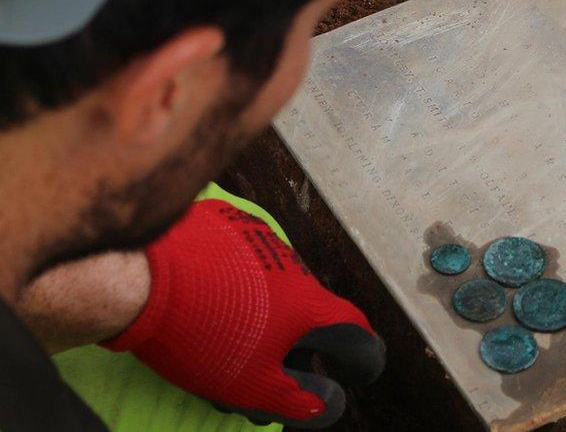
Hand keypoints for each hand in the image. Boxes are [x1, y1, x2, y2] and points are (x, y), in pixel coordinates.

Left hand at [102, 199, 384, 427]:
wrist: (140, 277)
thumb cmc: (202, 336)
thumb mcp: (249, 384)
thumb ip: (293, 397)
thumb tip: (326, 405)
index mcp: (307, 303)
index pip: (354, 327)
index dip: (362, 353)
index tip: (357, 369)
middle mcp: (292, 265)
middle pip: (306, 307)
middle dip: (295, 339)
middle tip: (269, 365)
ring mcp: (258, 239)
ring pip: (272, 282)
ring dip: (263, 307)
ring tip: (227, 334)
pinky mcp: (225, 223)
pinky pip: (240, 255)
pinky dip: (234, 276)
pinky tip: (208, 295)